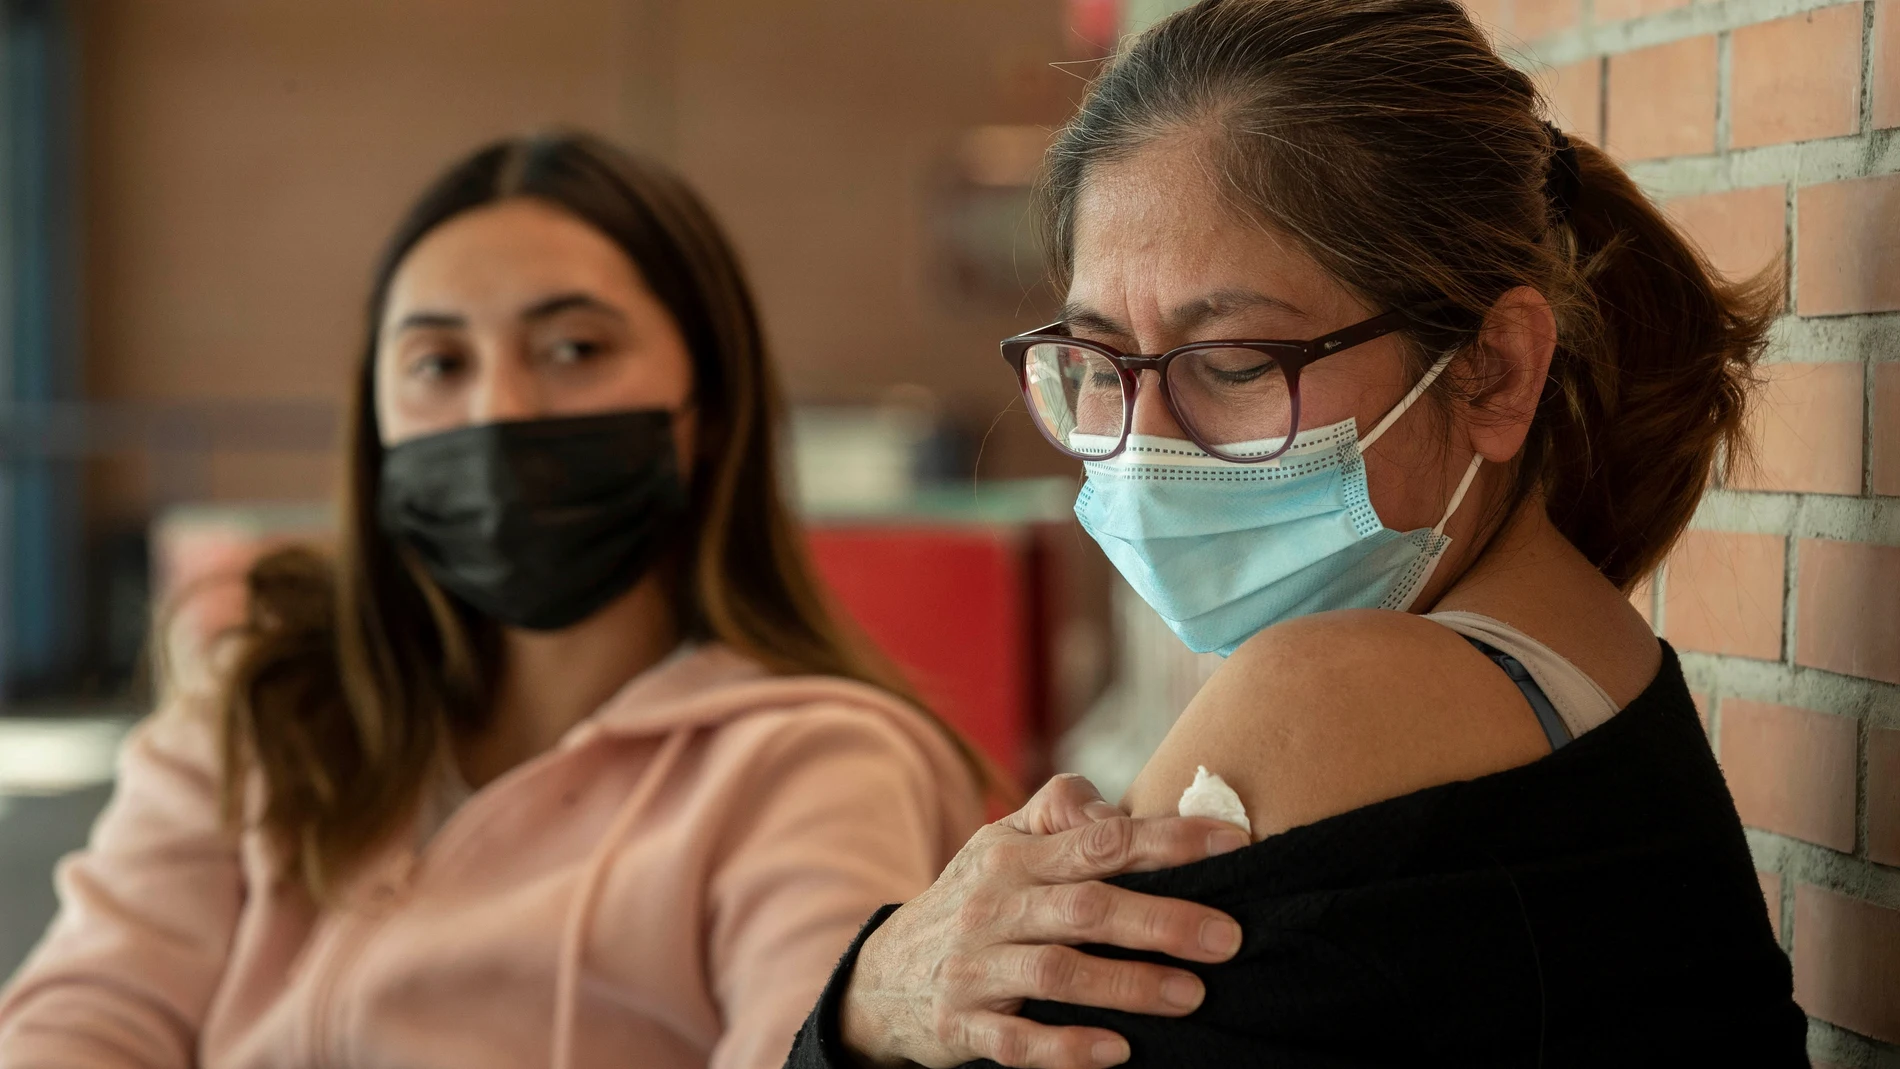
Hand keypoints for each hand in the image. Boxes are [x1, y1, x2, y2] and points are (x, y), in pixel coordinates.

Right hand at [839, 774, 1247, 1068]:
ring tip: (1191, 996)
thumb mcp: (1002, 844)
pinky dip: (1066, 1047)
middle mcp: (993, 905)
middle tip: (1229, 937)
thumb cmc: (972, 900)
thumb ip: (1061, 812)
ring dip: (1127, 985)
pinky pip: (1016, 1041)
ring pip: (1056, 973)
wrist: (881, 977)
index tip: (1234, 845)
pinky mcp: (961, 1024)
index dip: (1167, 841)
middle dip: (1161, 920)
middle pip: (1085, 907)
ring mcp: (974, 967)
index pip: (1100, 839)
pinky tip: (1117, 1051)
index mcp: (1014, 855)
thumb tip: (1122, 808)